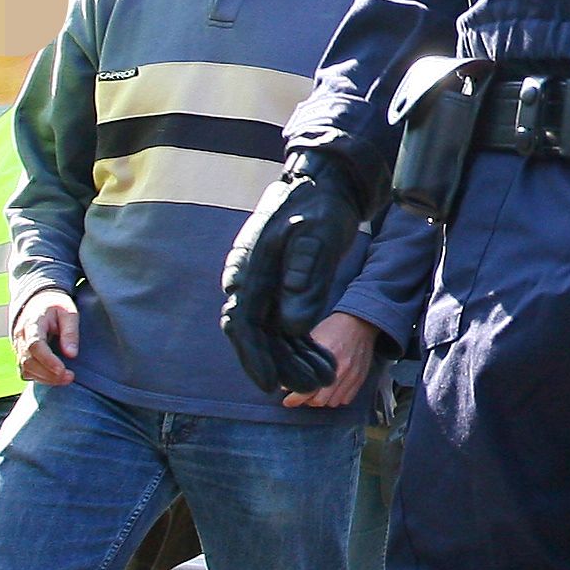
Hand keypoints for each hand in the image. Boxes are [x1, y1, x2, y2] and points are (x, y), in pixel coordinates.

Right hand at [16, 288, 80, 386]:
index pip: (35, 345)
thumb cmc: (55, 307)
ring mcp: (18, 347)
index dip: (47, 360)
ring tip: (66, 378)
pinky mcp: (20, 355)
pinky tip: (54, 377)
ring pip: (25, 369)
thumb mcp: (68, 313)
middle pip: (29, 361)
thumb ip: (70, 332)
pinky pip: (25, 372)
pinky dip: (38, 378)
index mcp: (32, 323)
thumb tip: (71, 354)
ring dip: (45, 378)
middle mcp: (21, 337)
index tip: (62, 370)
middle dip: (49, 374)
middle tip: (70, 377)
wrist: (37, 302)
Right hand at [223, 150, 367, 395]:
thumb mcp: (317, 236)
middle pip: (257, 336)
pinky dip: (301, 346)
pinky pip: (284, 326)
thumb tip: (293, 327)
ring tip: (326, 377)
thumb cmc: (319, 206)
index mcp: (248, 268)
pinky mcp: (279, 289)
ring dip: (296, 360)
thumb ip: (304, 278)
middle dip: (283, 365)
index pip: (243, 323)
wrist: (324, 184)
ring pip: (272, 336)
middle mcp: (249, 281)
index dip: (255, 357)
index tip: (272, 384)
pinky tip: (322, 361)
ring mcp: (263, 286)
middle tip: (316, 386)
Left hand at [284, 313, 382, 408]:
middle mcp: (341, 369)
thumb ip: (301, 357)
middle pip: (320, 400)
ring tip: (316, 392)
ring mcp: (352, 375)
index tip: (287, 401)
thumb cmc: (334, 328)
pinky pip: (346, 399)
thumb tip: (287, 380)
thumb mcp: (314, 336)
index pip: (308, 388)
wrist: (360, 322)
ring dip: (323, 400)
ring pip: (333, 402)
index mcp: (327, 357)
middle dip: (307, 401)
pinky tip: (331, 390)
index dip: (295, 398)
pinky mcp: (360, 378)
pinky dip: (337, 398)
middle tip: (302, 395)